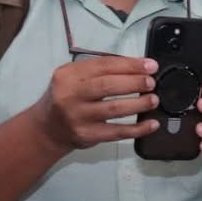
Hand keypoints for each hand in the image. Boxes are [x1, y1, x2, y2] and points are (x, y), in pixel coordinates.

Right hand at [29, 56, 159, 151]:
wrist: (48, 127)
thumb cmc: (67, 98)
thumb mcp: (73, 78)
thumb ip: (99, 71)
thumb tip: (136, 67)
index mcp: (69, 75)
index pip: (103, 66)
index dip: (130, 65)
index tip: (150, 65)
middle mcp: (70, 95)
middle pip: (107, 86)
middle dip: (134, 82)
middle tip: (151, 82)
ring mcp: (79, 117)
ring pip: (114, 109)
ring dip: (138, 104)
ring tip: (153, 99)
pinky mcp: (88, 135)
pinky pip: (117, 132)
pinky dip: (138, 128)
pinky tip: (152, 123)